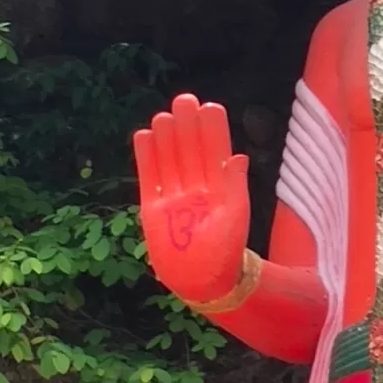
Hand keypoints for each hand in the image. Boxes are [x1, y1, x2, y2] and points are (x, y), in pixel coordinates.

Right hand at [133, 94, 250, 304]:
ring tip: (166, 114)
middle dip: (188, 126)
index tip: (210, 106)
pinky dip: (146, 158)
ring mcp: (174, 197)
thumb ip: (235, 185)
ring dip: (167, 137)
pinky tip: (145, 135)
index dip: (212, 131)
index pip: (215, 152)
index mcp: (219, 188)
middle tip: (185, 99)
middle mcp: (196, 188)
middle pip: (190, 150)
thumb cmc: (226, 252)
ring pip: (169, 160)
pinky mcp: (153, 208)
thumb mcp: (236, 216)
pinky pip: (149, 177)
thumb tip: (237, 157)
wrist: (202, 282)